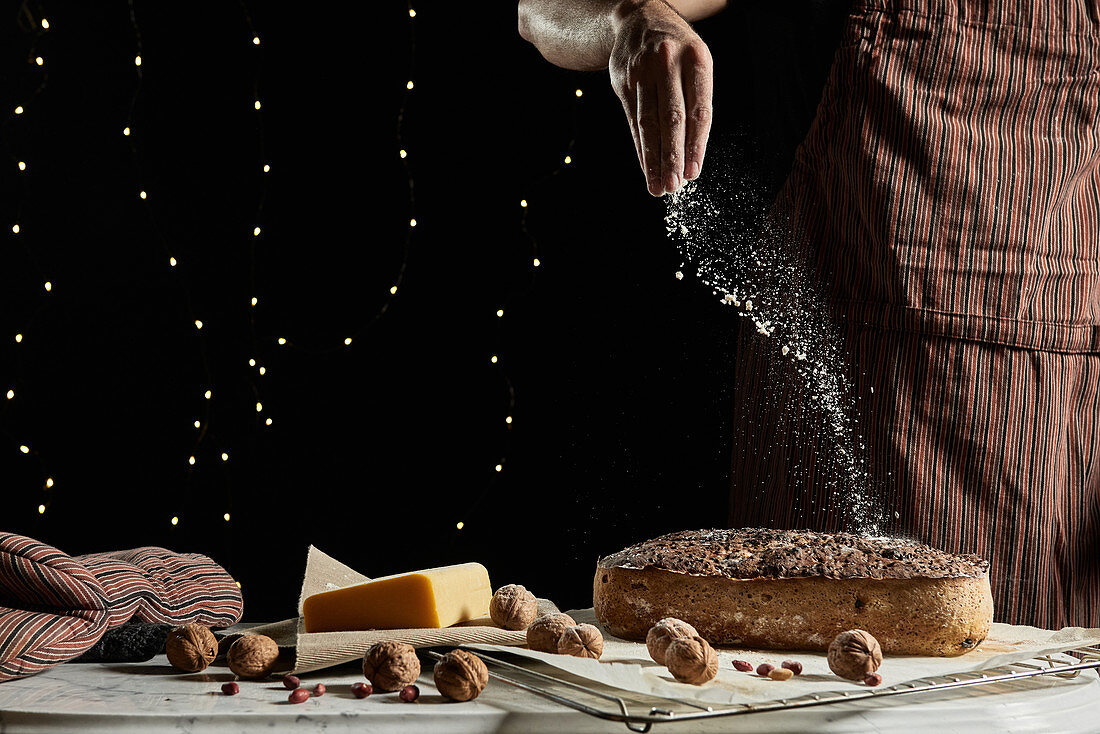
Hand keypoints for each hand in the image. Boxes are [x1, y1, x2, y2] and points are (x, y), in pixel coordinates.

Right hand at [609, 0, 713, 195]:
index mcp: (696, 58)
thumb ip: (696, 104)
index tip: (693, 173)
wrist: (639, 18)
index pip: (699, 110)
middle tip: (673, 186)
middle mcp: (668, 63)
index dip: (696, 145)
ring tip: (657, 186)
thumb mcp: (696, 64)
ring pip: (648, 123)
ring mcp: (642, 71)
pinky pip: (632, 121)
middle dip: (672, 156)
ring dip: (653, 158)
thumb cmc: (677, 51)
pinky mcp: (622, 81)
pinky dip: (640, 148)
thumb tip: (692, 156)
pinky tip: (645, 168)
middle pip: (672, 118)